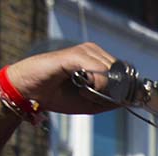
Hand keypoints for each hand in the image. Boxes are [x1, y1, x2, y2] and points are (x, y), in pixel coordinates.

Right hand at [2, 43, 119, 114]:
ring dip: (103, 88)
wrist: (28, 92)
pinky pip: (97, 70)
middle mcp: (92, 51)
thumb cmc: (57, 95)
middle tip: (92, 97)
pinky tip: (83, 88)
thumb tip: (129, 101)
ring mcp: (83, 51)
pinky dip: (96, 84)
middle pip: (121, 71)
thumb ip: (110, 100)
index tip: (108, 100)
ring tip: (84, 92)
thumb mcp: (90, 102)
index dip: (123, 89)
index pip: (124, 72)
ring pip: (111, 71)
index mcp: (98, 60)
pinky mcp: (73, 56)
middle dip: (114, 90)